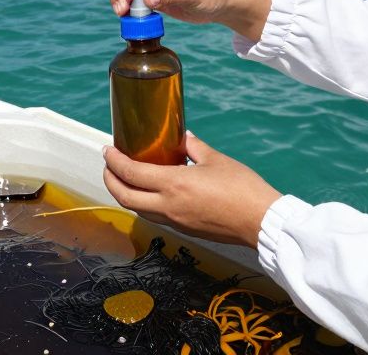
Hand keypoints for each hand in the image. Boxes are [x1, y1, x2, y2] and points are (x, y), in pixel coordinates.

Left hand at [103, 132, 281, 248]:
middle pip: (125, 197)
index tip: (107, 150)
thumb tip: (184, 138)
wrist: (260, 221)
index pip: (131, 173)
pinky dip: (145, 204)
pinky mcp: (185, 230)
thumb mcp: (216, 160)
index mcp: (174, 184)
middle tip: (109, 166)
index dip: (114, 161)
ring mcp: (175, 221)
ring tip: (126, 178)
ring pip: (138, 210)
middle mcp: (168, 206)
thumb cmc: (242, 188)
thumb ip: (194, 148)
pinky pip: (156, 217)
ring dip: (126, 194)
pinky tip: (152, 192)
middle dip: (111, 181)